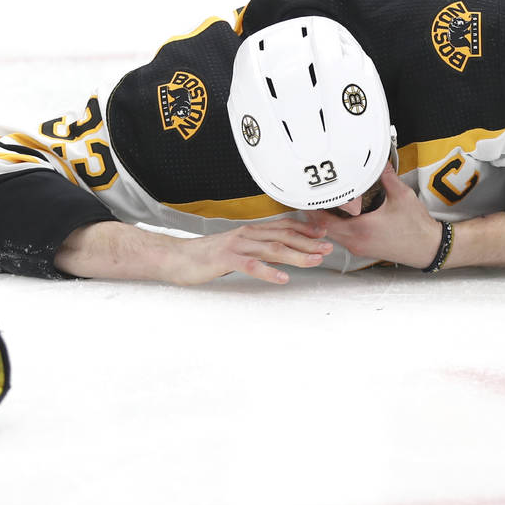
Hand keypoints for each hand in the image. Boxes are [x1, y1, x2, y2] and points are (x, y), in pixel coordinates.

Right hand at [164, 219, 333, 284]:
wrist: (176, 258)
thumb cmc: (206, 256)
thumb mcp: (235, 249)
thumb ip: (255, 248)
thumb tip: (277, 253)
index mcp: (249, 231)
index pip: (283, 227)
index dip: (305, 230)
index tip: (323, 234)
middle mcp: (246, 235)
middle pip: (284, 236)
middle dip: (308, 242)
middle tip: (328, 248)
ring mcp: (237, 246)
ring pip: (273, 249)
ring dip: (297, 255)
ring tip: (315, 261)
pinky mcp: (226, 260)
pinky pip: (251, 265)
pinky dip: (269, 272)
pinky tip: (283, 278)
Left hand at [309, 163, 442, 267]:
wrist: (428, 248)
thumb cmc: (417, 228)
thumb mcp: (402, 196)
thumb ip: (386, 176)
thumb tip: (379, 161)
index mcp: (360, 229)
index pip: (324, 221)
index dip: (312, 210)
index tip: (307, 198)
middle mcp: (356, 241)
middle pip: (324, 229)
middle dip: (316, 214)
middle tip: (312, 198)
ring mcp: (359, 248)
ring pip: (333, 235)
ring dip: (326, 222)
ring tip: (324, 205)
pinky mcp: (364, 250)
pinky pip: (343, 239)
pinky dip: (337, 228)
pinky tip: (341, 216)